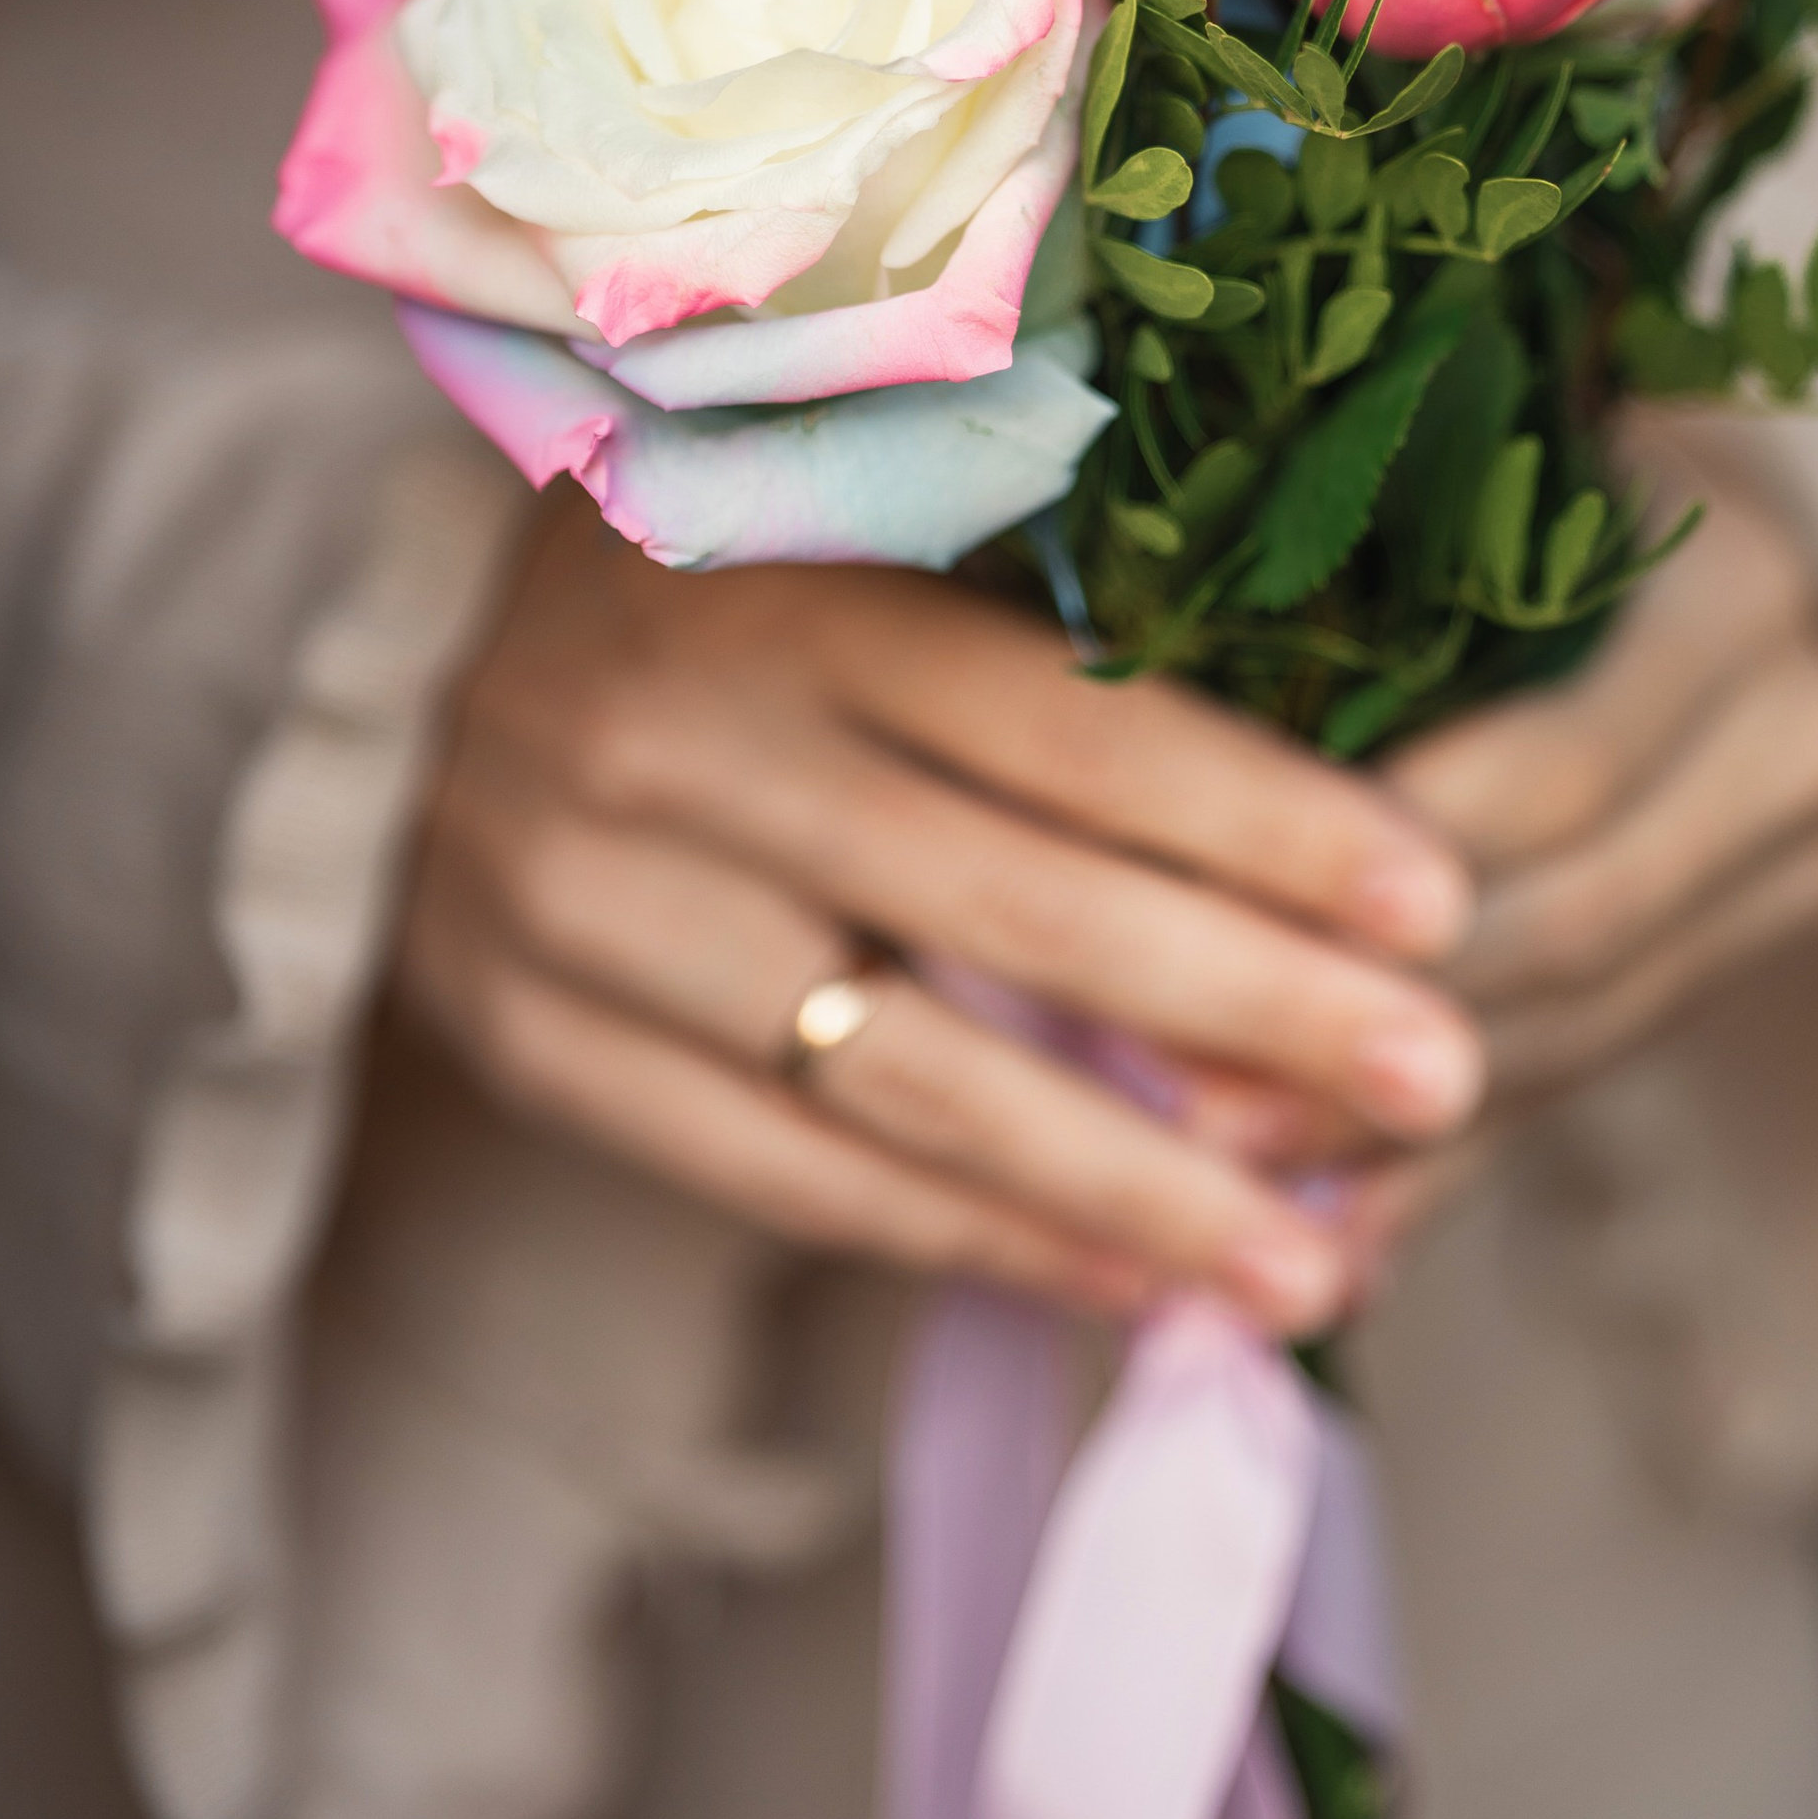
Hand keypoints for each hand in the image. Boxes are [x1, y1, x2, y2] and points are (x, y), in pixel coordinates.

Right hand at [398, 499, 1483, 1337]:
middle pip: (1015, 910)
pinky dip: (972, 1242)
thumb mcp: (823, 527)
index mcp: (790, 595)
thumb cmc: (685, 577)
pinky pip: (790, 1174)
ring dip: (1133, 1191)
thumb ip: (1020, 611)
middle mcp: (696, 757)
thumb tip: (1322, 731)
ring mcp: (608, 918)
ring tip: (1320, 1270)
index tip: (1440, 897)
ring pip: (912, 1081)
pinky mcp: (553, 1048)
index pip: (1064, 724)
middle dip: (1251, 1011)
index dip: (1257, 818)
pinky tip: (1130, 1291)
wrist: (368, 663)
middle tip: (1449, 1075)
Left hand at [1184, 453, 1817, 1281]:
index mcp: (1736, 578)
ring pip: (1592, 1020)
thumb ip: (1329, 572)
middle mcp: (1816, 714)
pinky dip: (1454, 1157)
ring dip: (1402, 1126)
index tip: (1185, 924)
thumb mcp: (1432, 462)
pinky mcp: (1764, 931)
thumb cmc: (1473, 436)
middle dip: (1369, 1026)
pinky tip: (1329, 1240)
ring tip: (1222, 1188)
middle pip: (1579, 916)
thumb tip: (1111, 691)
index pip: (1553, 766)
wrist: (1666, 495)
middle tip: (1186, 1114)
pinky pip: (1597, 1064)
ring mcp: (1815, 839)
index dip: (1367, 862)